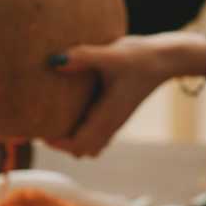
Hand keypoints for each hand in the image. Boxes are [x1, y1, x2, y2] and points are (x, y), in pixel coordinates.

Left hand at [47, 35, 186, 156]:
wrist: (165, 61)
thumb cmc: (140, 57)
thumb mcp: (111, 54)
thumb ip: (83, 57)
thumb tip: (54, 62)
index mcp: (108, 116)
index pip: (79, 145)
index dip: (58, 144)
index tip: (40, 130)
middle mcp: (111, 124)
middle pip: (83, 151)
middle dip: (62, 145)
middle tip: (43, 126)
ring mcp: (115, 122)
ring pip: (91, 147)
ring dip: (73, 141)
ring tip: (55, 122)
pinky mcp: (117, 115)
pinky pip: (97, 136)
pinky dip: (82, 133)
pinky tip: (72, 113)